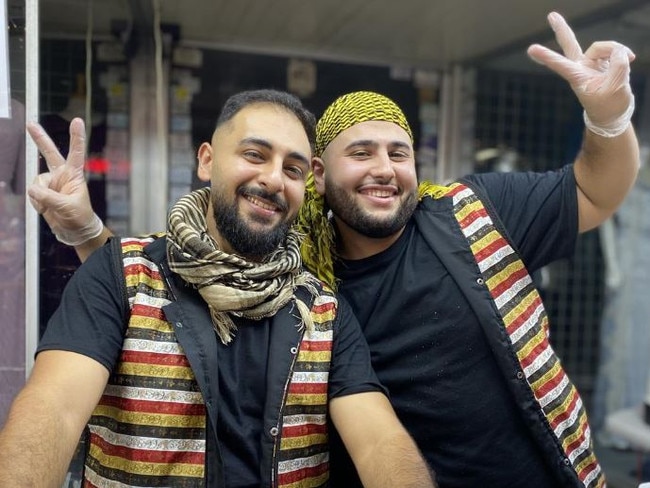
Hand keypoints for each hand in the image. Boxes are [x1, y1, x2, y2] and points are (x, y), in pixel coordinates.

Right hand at [27, 117, 101, 245]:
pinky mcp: (42, 193)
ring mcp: (51, 183)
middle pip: (50, 153)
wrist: (74, 231)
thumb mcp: (68, 207)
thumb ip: (50, 197)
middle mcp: (62, 175)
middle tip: (30, 124)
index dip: (76, 137)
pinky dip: (36, 202)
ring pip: (36, 181)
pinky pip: (32, 193)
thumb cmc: (79, 217)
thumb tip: (33, 189)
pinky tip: (45, 209)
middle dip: (40, 139)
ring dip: (40, 195)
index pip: (76, 153)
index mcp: (75, 175)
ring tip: (50, 206)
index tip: (77, 121)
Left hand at [527, 11, 634, 130]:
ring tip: (628, 60)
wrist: (613, 113)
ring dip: (617, 51)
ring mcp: (590, 63)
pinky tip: (629, 59)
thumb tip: (617, 51)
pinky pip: (613, 50)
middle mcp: (581, 67)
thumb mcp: (616, 87)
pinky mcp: (601, 62)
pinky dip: (622, 53)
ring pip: (603, 46)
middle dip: (562, 29)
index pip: (560, 65)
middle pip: (570, 44)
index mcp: (577, 77)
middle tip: (551, 16)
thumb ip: (618, 65)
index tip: (531, 49)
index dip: (547, 57)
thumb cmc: (609, 106)